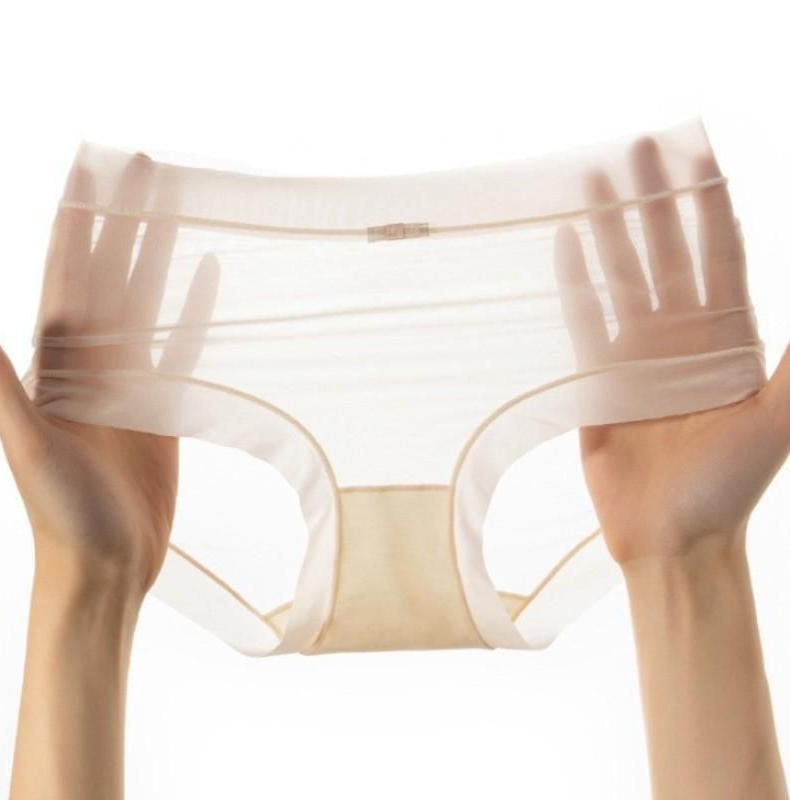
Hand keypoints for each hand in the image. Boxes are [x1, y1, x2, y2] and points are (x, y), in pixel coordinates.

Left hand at [0, 153, 219, 594]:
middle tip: (145, 169)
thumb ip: (2, 387)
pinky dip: (193, 311)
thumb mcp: (28, 448)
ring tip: (177, 209)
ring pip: (145, 302)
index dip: (76, 222)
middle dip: (123, 220)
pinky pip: (181, 345)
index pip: (66, 276)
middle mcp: (89, 362)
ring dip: (159, 255)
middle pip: (109, 275)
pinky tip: (207, 278)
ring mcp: (127, 381)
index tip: (90, 170)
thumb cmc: (60, 514)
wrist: (103, 564)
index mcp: (54, 362)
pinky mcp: (161, 403)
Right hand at [553, 136, 789, 564]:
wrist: (672, 537)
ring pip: (622, 278)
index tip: (698, 154)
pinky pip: (583, 320)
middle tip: (636, 149)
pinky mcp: (598, 379)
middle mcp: (683, 337)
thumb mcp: (779, 418)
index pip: (720, 254)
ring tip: (592, 183)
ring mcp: (637, 356)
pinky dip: (574, 283)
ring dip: (609, 231)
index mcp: (730, 338)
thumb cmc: (731, 483)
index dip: (709, 204)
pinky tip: (564, 245)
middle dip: (653, 201)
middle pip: (666, 254)